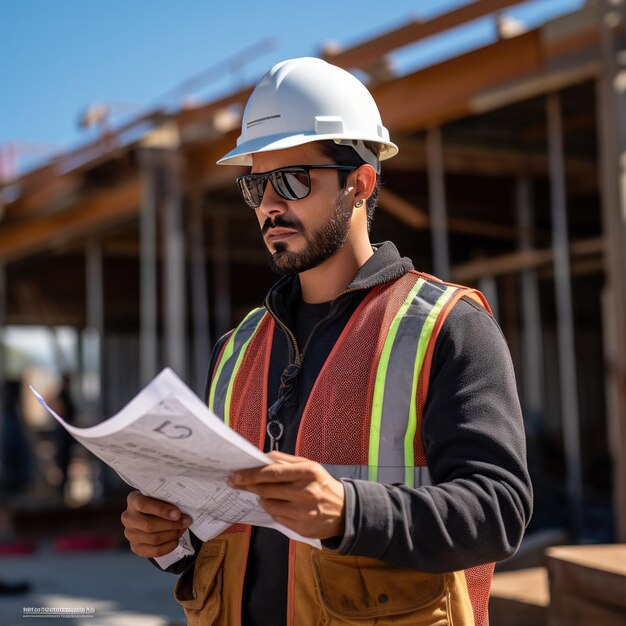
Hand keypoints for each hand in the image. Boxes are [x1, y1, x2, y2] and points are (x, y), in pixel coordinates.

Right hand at [121, 491, 191, 557]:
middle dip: (171, 525)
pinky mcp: (135, 547)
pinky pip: (154, 551)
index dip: (161, 510)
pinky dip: (168, 547)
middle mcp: (128, 517)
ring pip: (153, 539)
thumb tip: (183, 509)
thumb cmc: (158, 501)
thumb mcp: (160, 495)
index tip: (178, 514)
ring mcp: (130, 534)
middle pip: (149, 525)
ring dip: (172, 535)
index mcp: (133, 500)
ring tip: (183, 529)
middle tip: (186, 522)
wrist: (149, 513)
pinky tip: (176, 540)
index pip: (143, 505)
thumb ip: (167, 499)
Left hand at [228, 451, 344, 539]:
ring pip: (268, 505)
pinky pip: (276, 517)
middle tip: (237, 482)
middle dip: (249, 485)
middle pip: (267, 490)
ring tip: (264, 493)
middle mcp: (305, 492)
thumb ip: (285, 460)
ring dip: (261, 498)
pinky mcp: (301, 528)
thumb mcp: (309, 465)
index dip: (251, 474)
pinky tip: (276, 503)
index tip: (236, 475)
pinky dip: (272, 509)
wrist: (345, 510)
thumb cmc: (322, 483)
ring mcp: (303, 512)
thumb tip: (261, 458)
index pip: (272, 473)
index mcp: (307, 472)